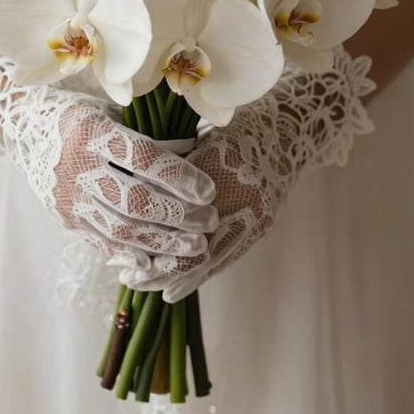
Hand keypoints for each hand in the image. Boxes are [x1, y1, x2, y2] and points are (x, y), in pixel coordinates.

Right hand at [0, 39, 217, 269]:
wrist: (20, 125)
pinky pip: (103, 243)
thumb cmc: (78, 112)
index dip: (179, 177)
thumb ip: (144, 133)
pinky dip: (134, 254)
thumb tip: (192, 154)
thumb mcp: (109, 111)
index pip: (141, 158)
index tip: (208, 191)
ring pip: (120, 230)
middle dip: (178, 216)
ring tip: (195, 246)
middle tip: (209, 222)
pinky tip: (161, 258)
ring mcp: (68, 197)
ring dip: (163, 242)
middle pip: (134, 201)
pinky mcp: (65, 219)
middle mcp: (76, 166)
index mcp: (90, 131)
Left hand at [118, 47, 374, 300]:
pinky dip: (200, 274)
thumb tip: (133, 190)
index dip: (148, 235)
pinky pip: (228, 255)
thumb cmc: (237, 125)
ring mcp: (253, 213)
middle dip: (159, 266)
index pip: (174, 212)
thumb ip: (172, 166)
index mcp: (216, 166)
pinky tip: (177, 288)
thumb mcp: (201, 137)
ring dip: (177, 277)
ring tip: (149, 286)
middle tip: (130, 277)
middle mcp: (236, 195)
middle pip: (192, 243)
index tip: (124, 248)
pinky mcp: (261, 224)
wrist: (289, 129)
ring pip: (210, 257)